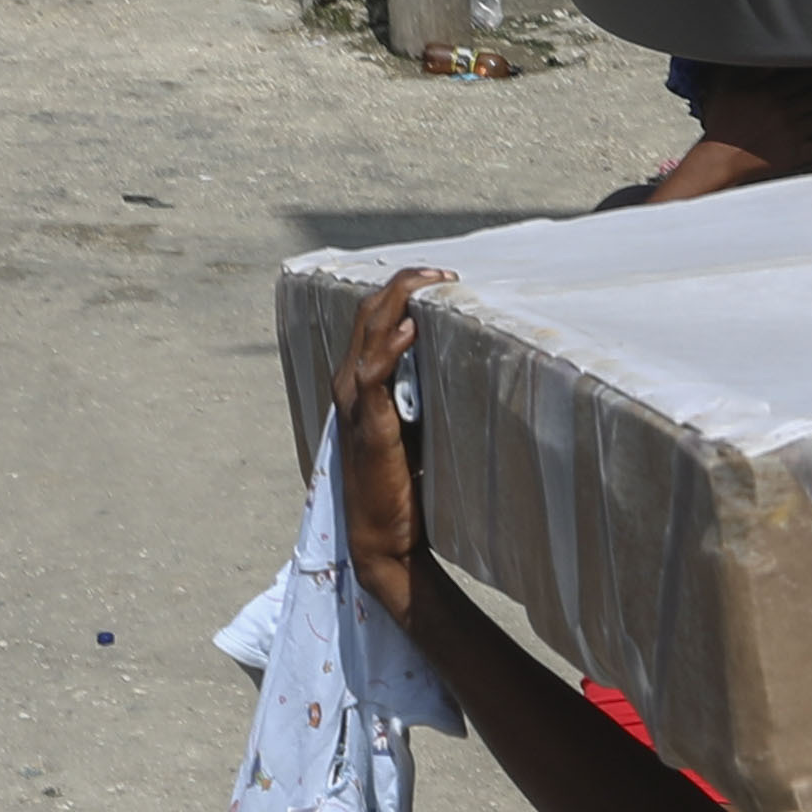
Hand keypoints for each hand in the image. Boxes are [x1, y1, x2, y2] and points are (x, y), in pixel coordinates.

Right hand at [332, 264, 446, 621]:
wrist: (384, 538)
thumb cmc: (403, 486)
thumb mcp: (415, 426)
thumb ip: (425, 393)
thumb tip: (464, 363)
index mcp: (358, 382)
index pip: (370, 317)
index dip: (400, 289)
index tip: (440, 277)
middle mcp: (348, 386)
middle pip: (367, 313)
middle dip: (404, 283)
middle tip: (444, 272)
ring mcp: (354, 405)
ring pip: (367, 334)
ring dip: (399, 303)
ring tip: (434, 284)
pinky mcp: (369, 428)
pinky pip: (372, 377)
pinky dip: (389, 349)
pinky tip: (411, 332)